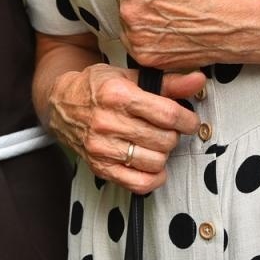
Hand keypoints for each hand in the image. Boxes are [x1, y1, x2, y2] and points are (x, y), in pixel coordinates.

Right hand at [44, 63, 204, 194]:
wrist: (61, 104)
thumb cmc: (97, 87)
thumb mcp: (128, 76)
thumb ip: (167, 82)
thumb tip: (199, 80)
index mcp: (117, 94)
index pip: (167, 114)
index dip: (187, 119)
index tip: (189, 120)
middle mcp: (107, 121)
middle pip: (164, 139)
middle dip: (173, 135)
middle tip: (167, 129)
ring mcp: (102, 147)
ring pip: (155, 161)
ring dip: (163, 154)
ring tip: (156, 143)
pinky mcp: (100, 167)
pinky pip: (138, 183)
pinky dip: (153, 178)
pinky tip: (152, 165)